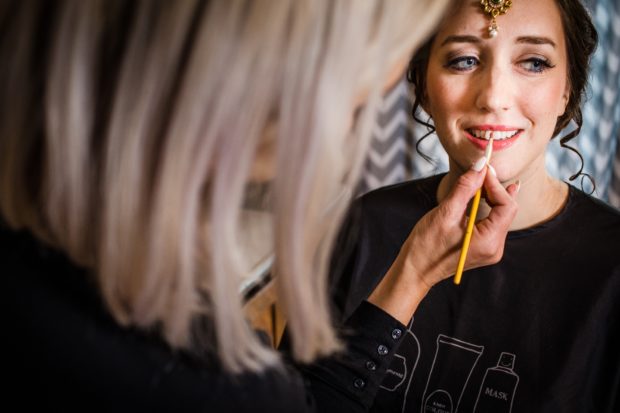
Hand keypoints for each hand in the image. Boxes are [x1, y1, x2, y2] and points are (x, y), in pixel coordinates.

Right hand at [368, 165, 517, 323]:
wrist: (415, 270)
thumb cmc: (425, 246)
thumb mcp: (445, 213)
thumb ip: (465, 189)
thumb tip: (479, 166)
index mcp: (488, 241)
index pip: (506, 206)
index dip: (496, 185)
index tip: (483, 169)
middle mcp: (495, 248)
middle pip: (506, 210)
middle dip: (495, 188)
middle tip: (481, 170)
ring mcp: (490, 250)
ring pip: (500, 216)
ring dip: (491, 196)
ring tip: (480, 180)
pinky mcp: (483, 247)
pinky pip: (492, 223)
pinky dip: (487, 207)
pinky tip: (481, 195)